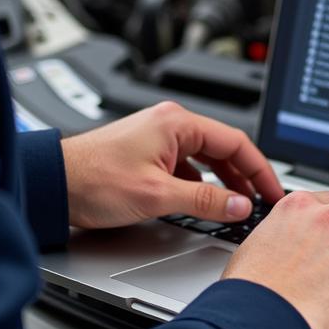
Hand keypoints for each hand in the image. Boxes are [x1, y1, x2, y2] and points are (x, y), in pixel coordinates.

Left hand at [60, 100, 283, 228]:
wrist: (55, 184)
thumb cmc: (94, 180)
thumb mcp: (157, 195)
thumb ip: (204, 200)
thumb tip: (240, 205)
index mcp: (177, 123)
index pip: (235, 142)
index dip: (260, 170)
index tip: (273, 192)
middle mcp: (170, 123)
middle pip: (222, 148)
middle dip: (244, 175)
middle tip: (261, 201)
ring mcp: (159, 136)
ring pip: (205, 156)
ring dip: (223, 180)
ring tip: (237, 204)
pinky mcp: (148, 151)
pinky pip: (187, 164)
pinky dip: (201, 182)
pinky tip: (203, 201)